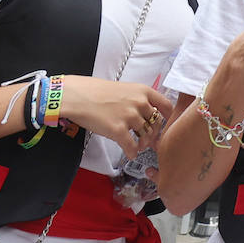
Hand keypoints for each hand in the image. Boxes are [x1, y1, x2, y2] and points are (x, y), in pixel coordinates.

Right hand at [54, 76, 173, 159]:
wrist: (76, 96)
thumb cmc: (95, 91)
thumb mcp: (123, 89)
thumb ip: (137, 100)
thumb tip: (147, 115)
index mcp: (142, 90)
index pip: (166, 106)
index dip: (168, 118)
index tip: (164, 125)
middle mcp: (139, 103)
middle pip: (156, 124)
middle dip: (153, 134)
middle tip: (149, 140)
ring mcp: (129, 116)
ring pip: (146, 136)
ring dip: (143, 144)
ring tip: (138, 146)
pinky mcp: (118, 130)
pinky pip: (132, 146)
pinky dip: (132, 152)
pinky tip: (130, 154)